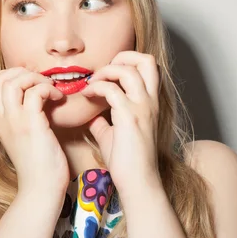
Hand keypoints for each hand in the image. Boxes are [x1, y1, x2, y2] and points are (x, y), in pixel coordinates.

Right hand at [0, 67, 68, 194]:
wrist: (41, 188)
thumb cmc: (38, 165)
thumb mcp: (22, 138)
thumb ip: (21, 119)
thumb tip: (34, 99)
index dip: (6, 77)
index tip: (26, 83)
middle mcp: (2, 120)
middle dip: (19, 72)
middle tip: (38, 81)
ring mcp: (14, 121)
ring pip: (13, 82)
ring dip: (34, 78)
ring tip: (48, 88)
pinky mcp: (30, 124)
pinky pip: (35, 92)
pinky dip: (48, 89)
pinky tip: (58, 99)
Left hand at [80, 51, 160, 193]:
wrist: (136, 181)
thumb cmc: (126, 161)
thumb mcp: (113, 134)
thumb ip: (104, 120)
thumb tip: (90, 114)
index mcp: (149, 101)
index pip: (147, 66)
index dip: (126, 61)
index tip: (105, 74)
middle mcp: (150, 101)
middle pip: (146, 59)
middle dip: (121, 56)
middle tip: (101, 71)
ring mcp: (142, 108)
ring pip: (128, 70)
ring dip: (105, 71)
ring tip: (92, 84)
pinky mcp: (130, 118)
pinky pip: (112, 90)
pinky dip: (96, 87)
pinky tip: (86, 96)